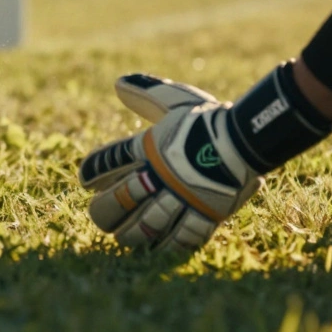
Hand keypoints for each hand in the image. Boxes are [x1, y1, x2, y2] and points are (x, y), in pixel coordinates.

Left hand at [79, 74, 261, 253]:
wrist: (246, 137)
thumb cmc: (207, 117)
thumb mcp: (173, 100)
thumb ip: (145, 94)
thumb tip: (118, 82)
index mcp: (150, 147)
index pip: (110, 160)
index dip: (94, 171)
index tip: (85, 180)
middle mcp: (160, 175)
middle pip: (123, 199)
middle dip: (106, 210)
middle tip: (98, 217)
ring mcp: (183, 197)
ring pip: (148, 224)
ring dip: (131, 233)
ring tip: (121, 238)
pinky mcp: (205, 214)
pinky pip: (183, 236)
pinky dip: (169, 244)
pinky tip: (157, 248)